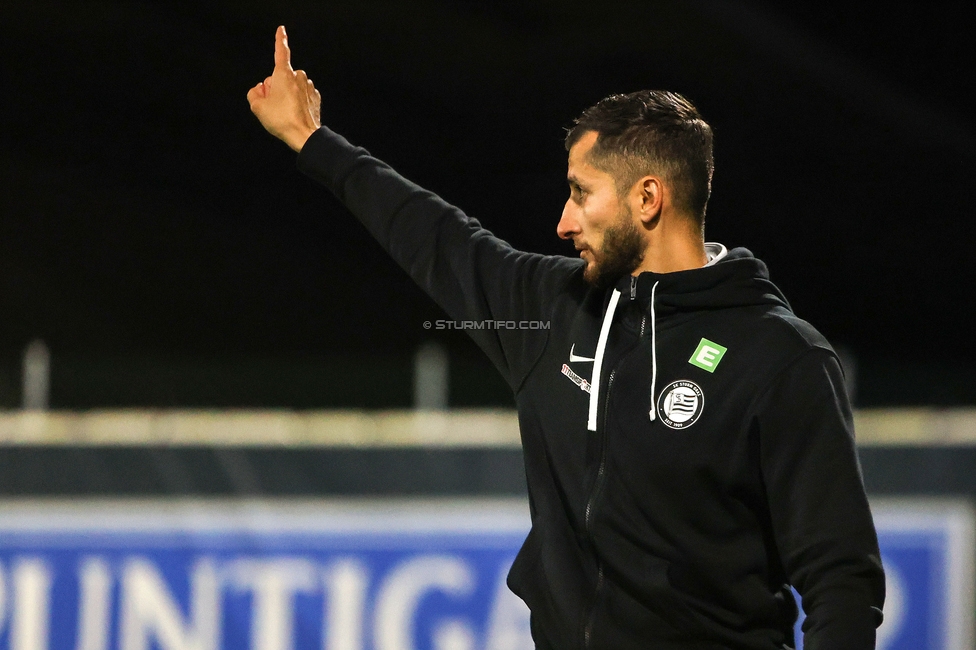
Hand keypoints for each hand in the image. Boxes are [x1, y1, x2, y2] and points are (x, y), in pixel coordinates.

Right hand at [247, 26, 321, 151]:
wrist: (304, 135)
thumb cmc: (281, 120)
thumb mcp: (257, 107)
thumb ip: (254, 93)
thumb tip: (260, 89)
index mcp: (284, 74)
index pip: (281, 52)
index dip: (280, 40)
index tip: (281, 30)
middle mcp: (298, 77)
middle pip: (281, 76)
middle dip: (275, 87)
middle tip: (274, 104)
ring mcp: (309, 87)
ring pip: (292, 86)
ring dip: (286, 94)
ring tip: (284, 111)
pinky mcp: (315, 97)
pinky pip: (301, 94)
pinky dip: (296, 101)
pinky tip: (294, 113)